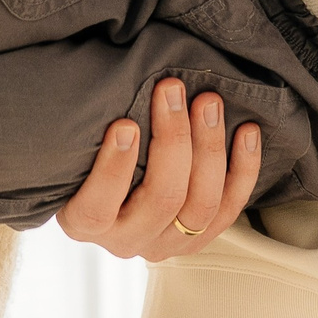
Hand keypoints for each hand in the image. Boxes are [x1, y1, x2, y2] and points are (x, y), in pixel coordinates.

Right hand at [55, 78, 263, 260]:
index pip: (97, 206)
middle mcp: (125, 240)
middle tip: (173, 90)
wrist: (112, 191)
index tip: (126, 124)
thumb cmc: (87, 156)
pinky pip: (230, 209)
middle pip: (161, 199)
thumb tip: (97, 73)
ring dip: (209, 148)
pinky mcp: (198, 239)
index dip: (114, 168)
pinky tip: (246, 131)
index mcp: (82, 222)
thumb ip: (86, 126)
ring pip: (200, 205)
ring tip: (208, 102)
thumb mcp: (70, 149)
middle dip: (173, 139)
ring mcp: (166, 243)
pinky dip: (244, 169)